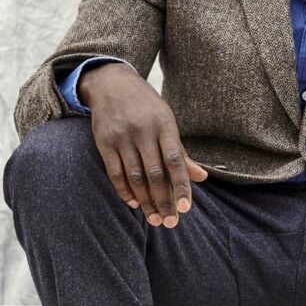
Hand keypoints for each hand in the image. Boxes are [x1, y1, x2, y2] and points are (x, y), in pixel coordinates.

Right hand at [80, 62, 207, 227]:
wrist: (111, 83)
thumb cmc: (146, 106)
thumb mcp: (167, 121)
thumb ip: (181, 152)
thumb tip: (201, 177)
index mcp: (164, 125)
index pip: (175, 161)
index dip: (182, 186)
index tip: (186, 209)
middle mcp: (143, 131)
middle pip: (155, 174)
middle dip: (164, 201)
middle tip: (170, 222)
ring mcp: (122, 137)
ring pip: (135, 177)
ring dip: (145, 201)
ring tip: (155, 219)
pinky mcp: (104, 142)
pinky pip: (115, 172)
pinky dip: (124, 190)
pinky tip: (134, 203)